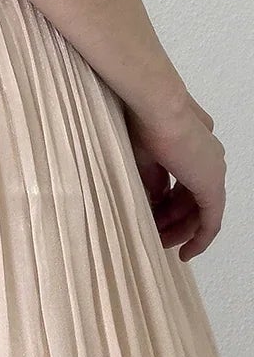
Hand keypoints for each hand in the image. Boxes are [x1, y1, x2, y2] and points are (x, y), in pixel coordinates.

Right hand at [126, 94, 225, 260]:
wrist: (156, 105)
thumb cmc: (144, 122)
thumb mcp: (143, 156)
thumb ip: (153, 180)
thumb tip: (156, 202)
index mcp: (194, 147)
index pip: (184, 183)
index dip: (168, 204)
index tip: (151, 216)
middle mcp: (209, 159)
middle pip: (194, 199)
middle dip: (174, 220)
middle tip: (155, 235)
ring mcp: (213, 171)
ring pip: (201, 210)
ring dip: (182, 229)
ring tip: (161, 242)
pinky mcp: (211, 185)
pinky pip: (210, 220)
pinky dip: (200, 237)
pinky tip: (186, 252)